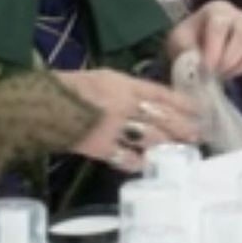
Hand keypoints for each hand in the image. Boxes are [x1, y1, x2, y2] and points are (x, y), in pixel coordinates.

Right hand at [54, 69, 200, 173]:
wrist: (43, 106)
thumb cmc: (73, 87)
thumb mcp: (104, 78)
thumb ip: (129, 88)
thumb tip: (154, 101)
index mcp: (122, 84)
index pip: (160, 93)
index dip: (181, 103)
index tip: (198, 109)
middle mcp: (123, 105)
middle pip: (160, 117)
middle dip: (182, 126)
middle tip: (198, 134)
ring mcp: (113, 127)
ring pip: (149, 138)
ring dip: (168, 145)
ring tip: (182, 150)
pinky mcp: (101, 148)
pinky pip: (127, 157)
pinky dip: (140, 162)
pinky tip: (151, 165)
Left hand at [165, 0, 241, 77]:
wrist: (195, 49)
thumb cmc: (187, 44)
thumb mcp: (178, 45)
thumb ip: (187, 52)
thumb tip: (200, 65)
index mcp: (216, 10)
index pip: (220, 25)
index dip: (214, 49)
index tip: (206, 69)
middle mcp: (238, 15)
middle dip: (230, 58)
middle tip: (217, 73)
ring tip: (231, 74)